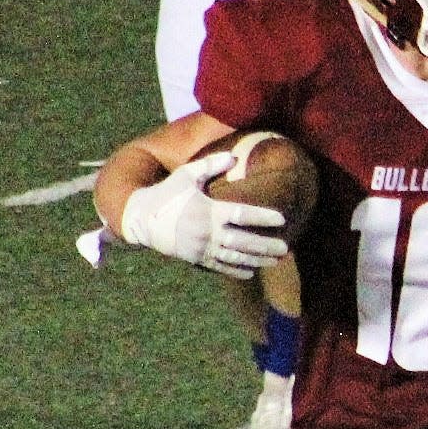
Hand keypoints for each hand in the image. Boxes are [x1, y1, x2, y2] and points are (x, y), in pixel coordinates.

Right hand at [119, 153, 287, 276]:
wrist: (141, 219)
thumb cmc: (166, 192)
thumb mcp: (186, 174)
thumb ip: (210, 165)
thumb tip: (234, 157)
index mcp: (208, 210)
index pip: (242, 214)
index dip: (263, 217)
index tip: (282, 219)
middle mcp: (207, 232)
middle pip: (243, 241)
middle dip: (266, 246)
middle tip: (286, 249)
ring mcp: (201, 248)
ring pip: (234, 257)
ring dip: (257, 260)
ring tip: (276, 261)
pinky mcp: (195, 258)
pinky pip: (219, 267)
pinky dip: (236, 270)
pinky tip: (252, 271)